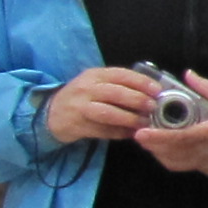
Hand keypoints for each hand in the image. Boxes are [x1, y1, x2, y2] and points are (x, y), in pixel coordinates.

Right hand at [42, 65, 160, 144]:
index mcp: (94, 75)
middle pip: (116, 93)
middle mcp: (86, 89)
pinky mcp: (78, 125)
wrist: (50, 113)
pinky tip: (130, 134)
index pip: (121, 74)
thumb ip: (118, 85)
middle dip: (138, 100)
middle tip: (153, 107)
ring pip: (108, 113)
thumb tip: (150, 92)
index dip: (141, 82)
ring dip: (129, 119)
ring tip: (144, 123)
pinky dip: (119, 133)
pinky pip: (102, 130)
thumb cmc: (81, 97)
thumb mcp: (96, 83)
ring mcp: (80, 108)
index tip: (157, 90)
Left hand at [139, 73, 207, 176]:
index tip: (140, 133)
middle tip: (140, 134)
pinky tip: (174, 146)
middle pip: (171, 154)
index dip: (156, 138)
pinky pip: (187, 166)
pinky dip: (175, 158)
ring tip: (153, 140)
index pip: (178, 139)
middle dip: (152, 146)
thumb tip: (187, 74)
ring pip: (176, 164)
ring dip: (161, 154)